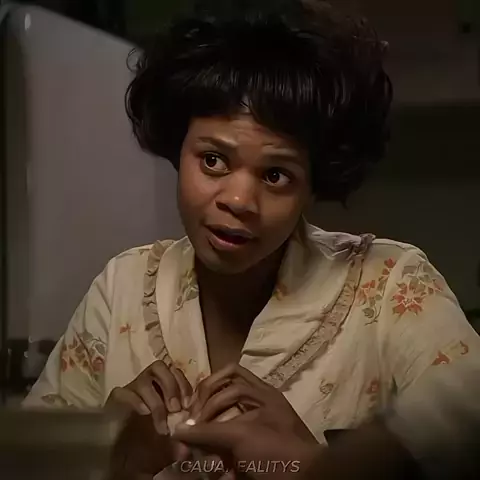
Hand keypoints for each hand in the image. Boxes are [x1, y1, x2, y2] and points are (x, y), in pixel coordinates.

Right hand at [106, 361, 192, 477]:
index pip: (175, 372)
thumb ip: (183, 437)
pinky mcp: (114, 401)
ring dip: (156, 400)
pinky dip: (136, 401)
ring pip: (143, 380)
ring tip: (161, 421)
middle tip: (175, 408)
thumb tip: (192, 440)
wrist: (123, 465)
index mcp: (162, 389)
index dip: (183, 384)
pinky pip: (124, 393)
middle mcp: (147, 385)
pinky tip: (144, 414)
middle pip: (159, 367)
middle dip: (171, 385)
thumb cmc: (150, 450)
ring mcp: (130, 391)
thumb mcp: (172, 445)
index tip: (188, 404)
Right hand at [173, 364, 321, 479]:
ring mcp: (256, 433)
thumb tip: (178, 429)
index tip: (192, 411)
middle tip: (191, 434)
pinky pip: (229, 456)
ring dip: (211, 445)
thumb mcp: (241, 436)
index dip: (207, 389)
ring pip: (223, 431)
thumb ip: (208, 431)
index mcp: (260, 394)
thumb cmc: (276, 450)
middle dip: (204, 420)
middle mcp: (258, 408)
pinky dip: (221, 465)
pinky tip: (221, 474)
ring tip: (206, 458)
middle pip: (221, 402)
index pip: (228, 376)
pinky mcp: (253, 456)